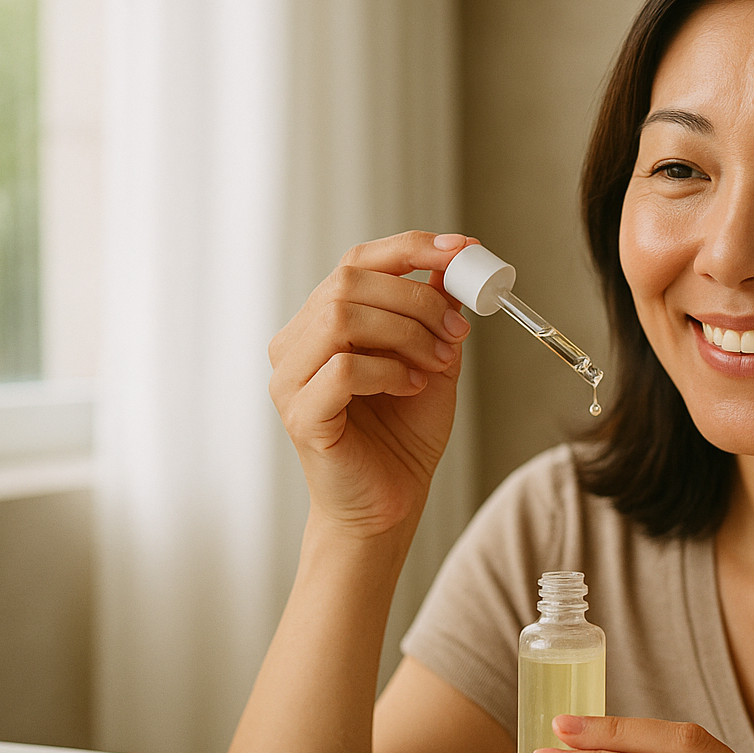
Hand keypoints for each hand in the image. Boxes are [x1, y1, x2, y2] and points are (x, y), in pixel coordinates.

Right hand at [269, 231, 476, 535]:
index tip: (462, 249)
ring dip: (405, 334)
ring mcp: (291, 378)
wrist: (389, 504)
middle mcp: (297, 342)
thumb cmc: (403, 436)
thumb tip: (453, 265)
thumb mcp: (432, 361)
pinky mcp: (300, 414)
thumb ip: (436, 314)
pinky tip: (411, 388)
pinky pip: (342, 369)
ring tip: (436, 364)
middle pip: (350, 283)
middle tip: (456, 331)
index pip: (358, 262)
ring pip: (341, 317)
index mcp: (324, 322)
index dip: (411, 248)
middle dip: (417, 300)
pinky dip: (388, 371)